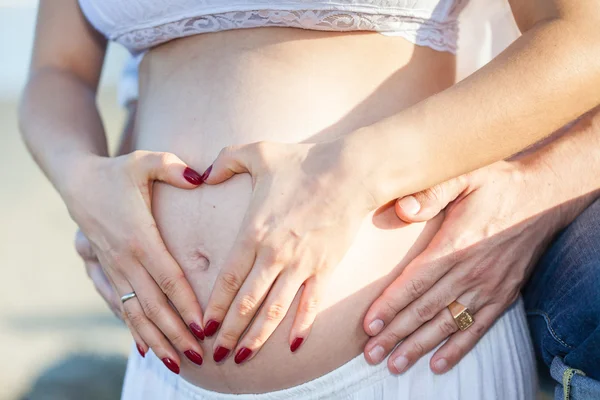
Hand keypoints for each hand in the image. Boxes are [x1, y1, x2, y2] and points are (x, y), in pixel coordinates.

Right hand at [65, 151, 207, 370]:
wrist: (78, 182)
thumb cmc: (118, 172)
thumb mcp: (145, 162)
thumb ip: (173, 167)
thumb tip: (200, 176)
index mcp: (139, 237)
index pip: (168, 278)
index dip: (186, 303)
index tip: (203, 326)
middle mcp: (125, 260)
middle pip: (154, 305)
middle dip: (176, 333)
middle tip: (198, 356)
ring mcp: (114, 269)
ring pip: (136, 313)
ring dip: (156, 339)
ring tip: (176, 363)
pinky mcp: (108, 273)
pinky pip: (122, 307)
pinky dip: (134, 329)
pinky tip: (147, 348)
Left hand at [201, 141, 374, 363]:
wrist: (350, 171)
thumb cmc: (303, 161)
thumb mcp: (257, 152)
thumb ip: (224, 161)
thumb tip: (202, 174)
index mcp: (253, 232)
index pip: (227, 280)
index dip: (213, 307)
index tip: (202, 327)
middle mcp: (274, 255)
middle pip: (246, 303)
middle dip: (228, 333)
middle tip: (214, 356)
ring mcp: (302, 265)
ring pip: (274, 310)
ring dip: (257, 338)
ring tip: (242, 358)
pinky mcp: (325, 268)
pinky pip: (311, 304)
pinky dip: (302, 326)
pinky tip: (293, 346)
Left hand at [362, 160, 566, 374]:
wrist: (544, 197)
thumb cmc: (496, 184)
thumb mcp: (463, 177)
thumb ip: (430, 193)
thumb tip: (401, 209)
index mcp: (455, 244)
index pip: (415, 282)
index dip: (390, 305)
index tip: (369, 325)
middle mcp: (471, 271)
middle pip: (426, 310)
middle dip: (395, 334)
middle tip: (371, 354)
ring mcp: (489, 287)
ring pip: (447, 324)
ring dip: (419, 346)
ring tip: (395, 364)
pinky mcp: (504, 296)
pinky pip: (477, 328)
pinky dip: (457, 348)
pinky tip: (438, 364)